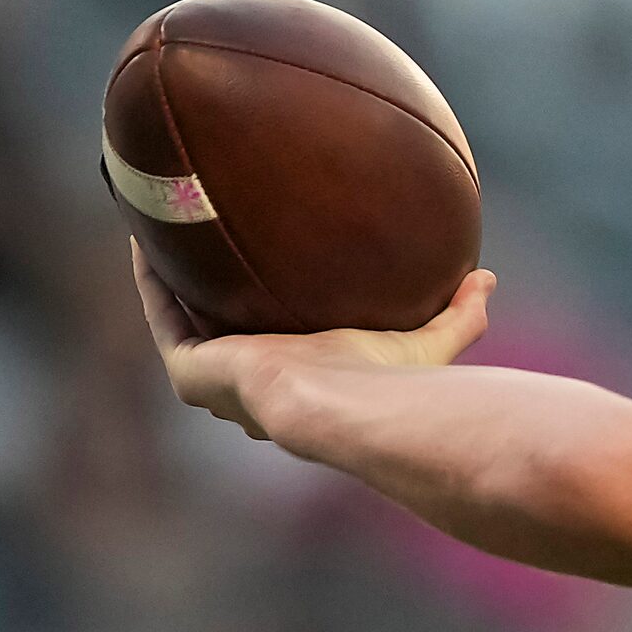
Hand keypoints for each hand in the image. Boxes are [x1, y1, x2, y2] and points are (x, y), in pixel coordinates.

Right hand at [132, 242, 494, 438]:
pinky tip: (144, 233)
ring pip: (185, 318)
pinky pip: (162, 311)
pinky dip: (152, 273)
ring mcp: (219, 381)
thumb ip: (459, 315)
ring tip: (167, 227)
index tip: (270, 272)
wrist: (345, 404)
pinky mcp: (191, 369)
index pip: (283, 349)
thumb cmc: (391, 383)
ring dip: (175, 275)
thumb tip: (486, 277)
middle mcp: (257, 386)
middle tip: (209, 244)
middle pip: (226, 333)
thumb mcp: (430, 340)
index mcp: (307, 383)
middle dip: (215, 294)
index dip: (270, 313)